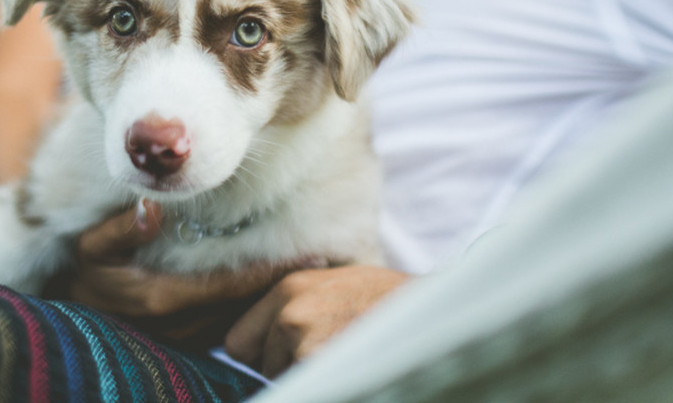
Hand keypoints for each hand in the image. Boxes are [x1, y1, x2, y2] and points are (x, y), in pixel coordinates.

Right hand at [51, 202, 300, 344]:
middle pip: (243, 307)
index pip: (229, 285)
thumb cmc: (88, 272)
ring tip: (310, 276)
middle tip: (325, 264)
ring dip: (271, 301)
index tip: (308, 258)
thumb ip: (121, 230)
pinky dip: (255, 312)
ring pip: (240, 321)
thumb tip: (151, 209)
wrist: (76, 317)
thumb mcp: (91, 247)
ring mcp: (186, 339)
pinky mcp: (189, 345)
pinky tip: (277, 294)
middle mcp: (179, 326)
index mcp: (161, 299)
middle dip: (280, 287)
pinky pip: (231, 329)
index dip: (269, 272)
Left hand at [224, 265, 411, 377]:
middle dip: (284, 369)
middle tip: (325, 356)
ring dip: (306, 377)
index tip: (285, 358)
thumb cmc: (387, 303)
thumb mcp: (334, 286)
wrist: (433, 313)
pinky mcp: (319, 361)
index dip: (261, 357)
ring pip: (282, 379)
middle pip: (258, 365)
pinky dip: (324, 384)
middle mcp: (289, 310)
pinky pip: (304, 386)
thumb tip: (263, 340)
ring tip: (343, 358)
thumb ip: (295, 306)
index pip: (239, 342)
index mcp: (289, 288)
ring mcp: (303, 338)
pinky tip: (347, 370)